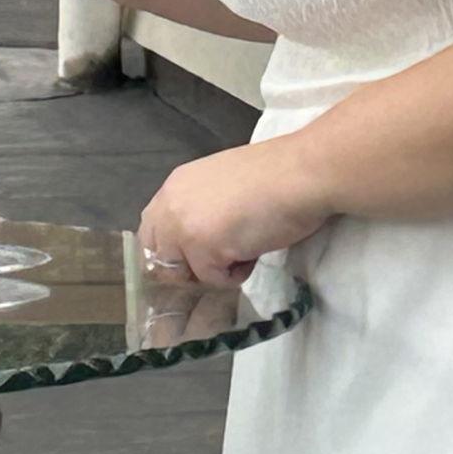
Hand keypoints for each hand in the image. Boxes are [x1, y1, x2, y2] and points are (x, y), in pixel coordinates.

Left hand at [137, 137, 331, 289]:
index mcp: (174, 187)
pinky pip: (214, 279)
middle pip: (159, 257)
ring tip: (244, 248)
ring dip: (213, 270)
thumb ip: (200, 209)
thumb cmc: (274, 175)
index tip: (200, 256)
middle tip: (222, 260)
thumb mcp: (221, 186)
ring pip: (185, 272)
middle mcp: (169, 206)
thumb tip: (201, 236)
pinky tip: (255, 249)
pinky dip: (238, 273)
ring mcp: (183, 228)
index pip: (152, 231)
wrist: (300, 173)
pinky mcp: (203, 248)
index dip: (174, 251)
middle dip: (188, 267)